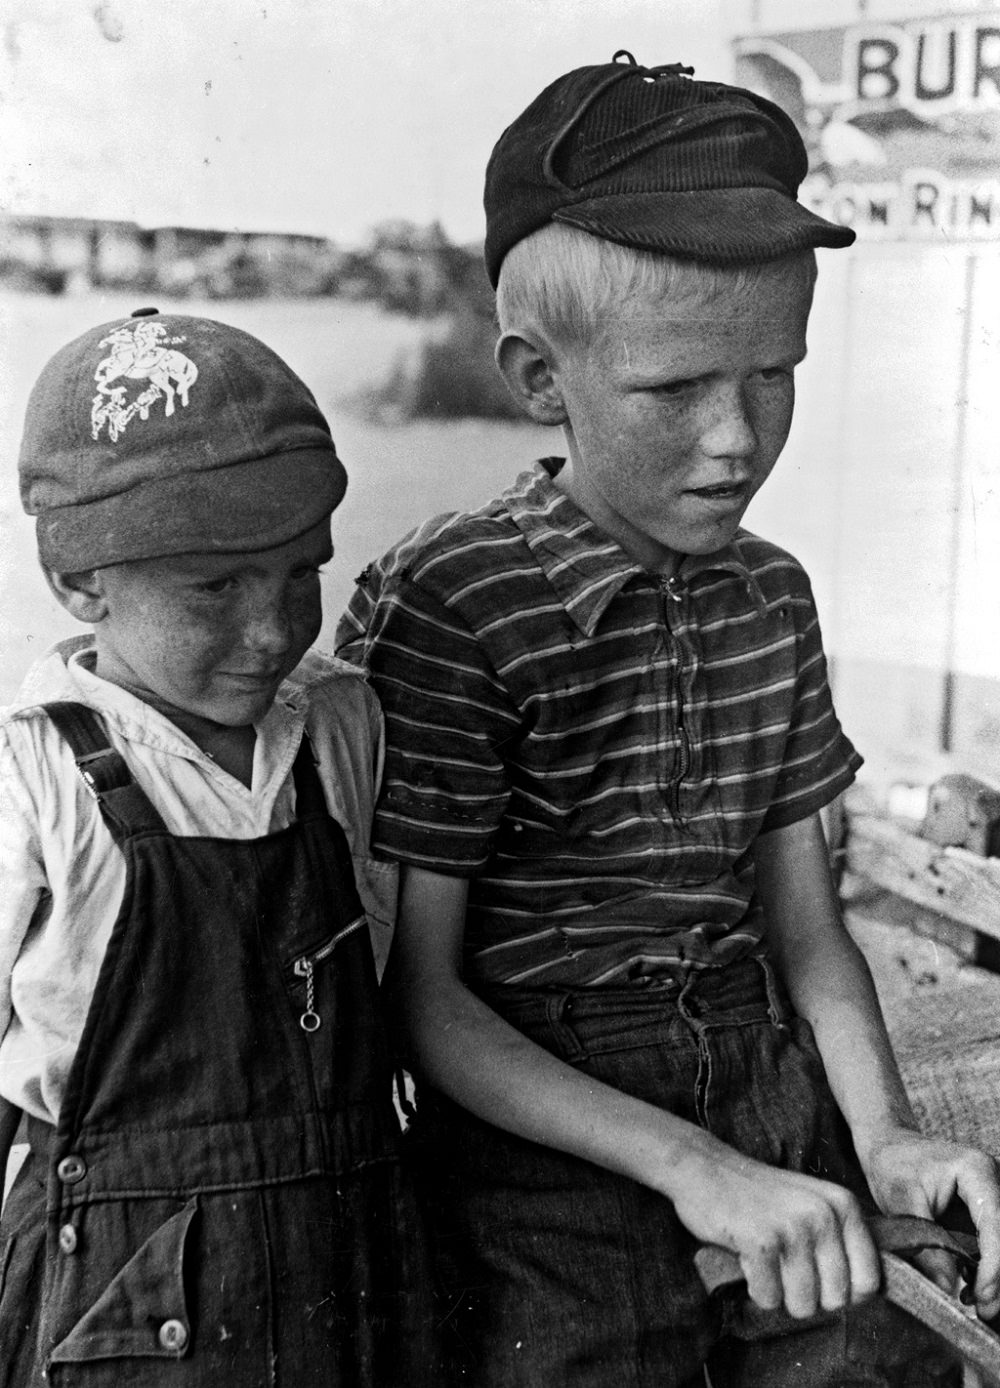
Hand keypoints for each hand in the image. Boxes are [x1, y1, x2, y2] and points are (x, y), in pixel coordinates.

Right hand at [671, 1140, 881, 1319]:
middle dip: (806, 1295)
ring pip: (802, 1305)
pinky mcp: (761, 1241)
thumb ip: (841, 1240)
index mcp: (843, 1205)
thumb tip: (867, 1295)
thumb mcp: (811, 1204)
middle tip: (782, 1266)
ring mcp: (793, 1227)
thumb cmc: (758, 1195)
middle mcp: (824, 1214)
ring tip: (764, 1260)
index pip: (869, 1281)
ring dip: (778, 1293)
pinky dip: (754, 1287)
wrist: (703, 1167)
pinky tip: (746, 1257)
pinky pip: (769, 1298)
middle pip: (835, 1300)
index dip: (843, 1292)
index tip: (816, 1278)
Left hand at [861, 1130, 999, 1319]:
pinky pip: (994, 1243)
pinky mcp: (987, 1212)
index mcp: (977, 1171)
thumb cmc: (893, 1166)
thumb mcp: (902, 1201)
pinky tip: (972, 1289)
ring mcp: (994, 1197)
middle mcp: (994, 1181)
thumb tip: (947, 1288)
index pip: (996, 1224)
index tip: (983, 1295)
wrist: (889, 1147)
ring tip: (976, 1304)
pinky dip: (988, 1268)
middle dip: (998, 1276)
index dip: (994, 1264)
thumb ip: (926, 1244)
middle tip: (983, 1311)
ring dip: (995, 1276)